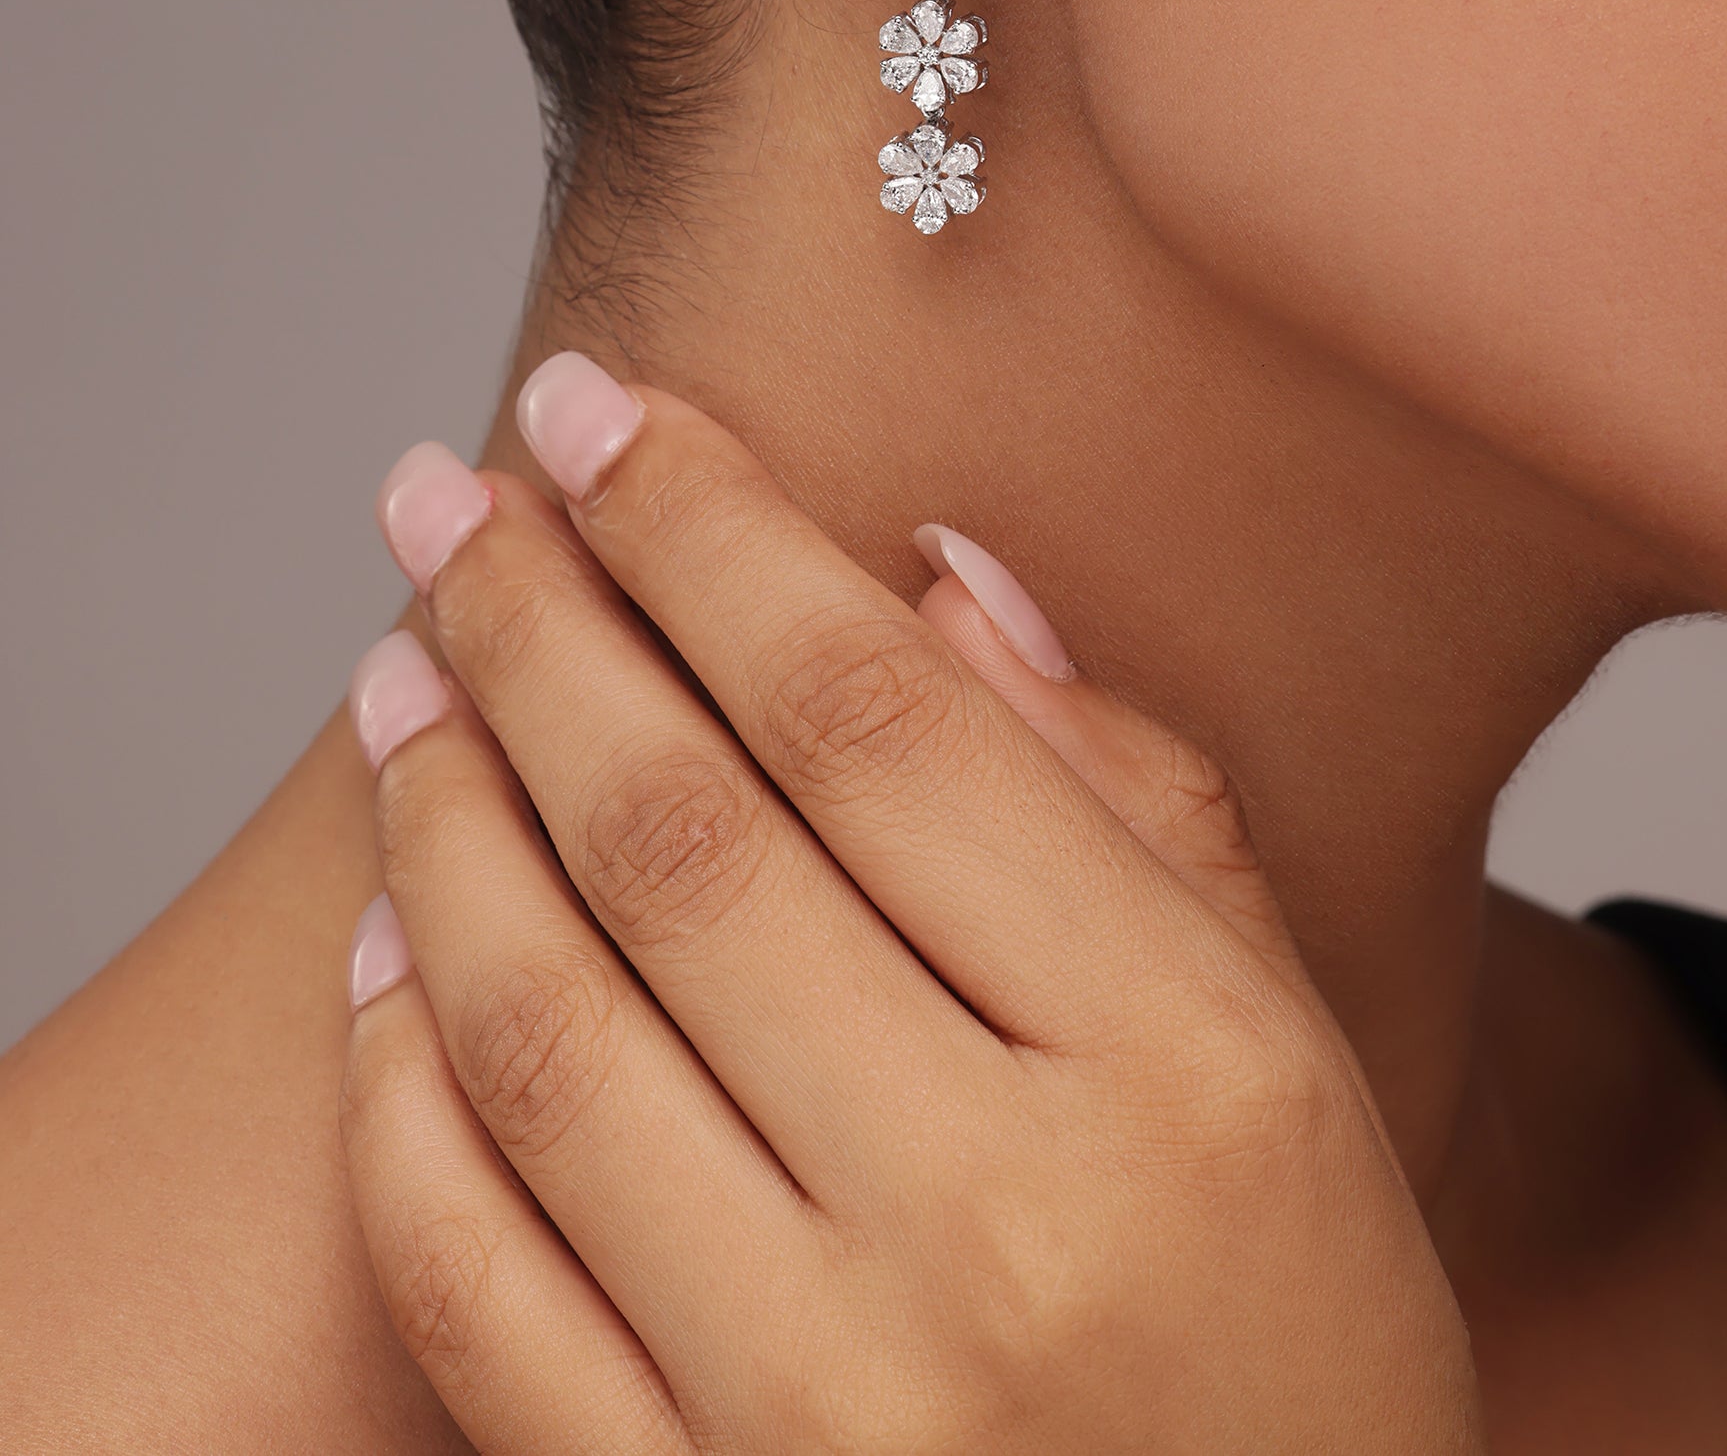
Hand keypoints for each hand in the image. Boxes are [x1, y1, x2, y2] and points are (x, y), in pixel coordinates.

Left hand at [338, 359, 1483, 1454]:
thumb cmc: (1299, 1354)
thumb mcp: (1299, 1056)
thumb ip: (1136, 800)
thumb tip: (930, 571)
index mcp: (1189, 1071)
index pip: (878, 722)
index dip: (714, 531)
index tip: (602, 409)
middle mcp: (1001, 1229)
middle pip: (688, 841)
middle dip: (538, 624)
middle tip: (447, 494)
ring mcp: (824, 1409)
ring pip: (552, 1031)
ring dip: (444, 816)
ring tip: (404, 676)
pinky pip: (473, 1280)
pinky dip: (399, 1089)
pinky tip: (388, 944)